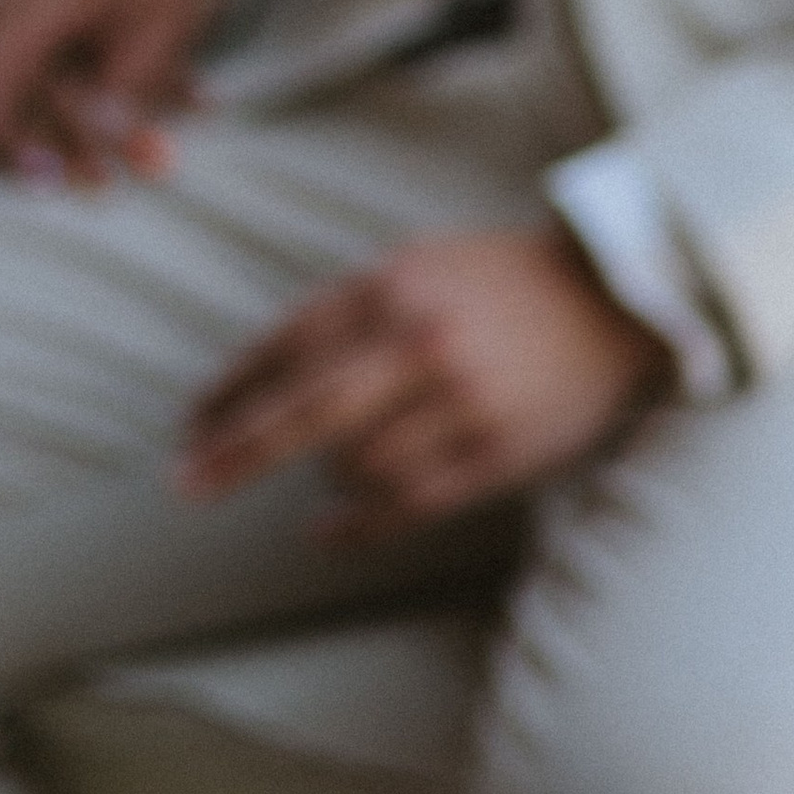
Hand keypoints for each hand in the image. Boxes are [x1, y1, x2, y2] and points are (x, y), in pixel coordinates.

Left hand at [178, 225, 672, 538]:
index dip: (233, 387)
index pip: (287, 343)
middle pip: (303, 413)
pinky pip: (407, 505)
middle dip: (234, 450)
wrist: (608, 299)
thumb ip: (349, 310)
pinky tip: (327, 529)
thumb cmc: (497, 281)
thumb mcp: (417, 264)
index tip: (192, 421)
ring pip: (355, 466)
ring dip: (320, 478)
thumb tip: (264, 372)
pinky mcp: (495, 454)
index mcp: (392, 284)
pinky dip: (358, 524)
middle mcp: (420, 342)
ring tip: (314, 475)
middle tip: (185, 480)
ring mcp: (459, 403)